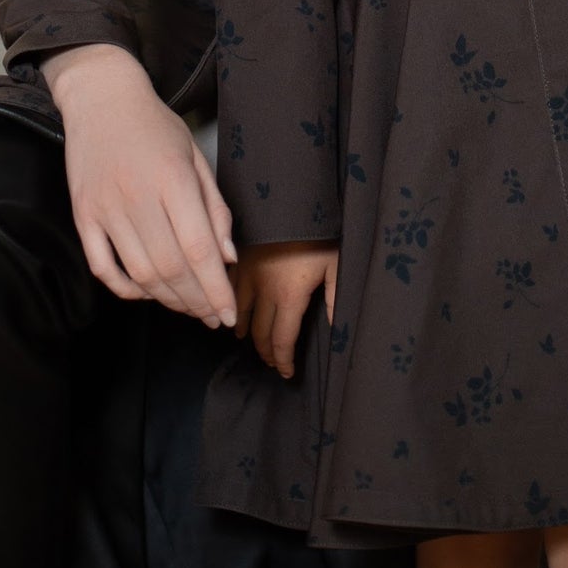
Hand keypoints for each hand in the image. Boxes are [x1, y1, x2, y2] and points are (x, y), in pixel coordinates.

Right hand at [43, 42, 237, 321]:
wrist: (101, 98)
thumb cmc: (155, 124)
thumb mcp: (195, 154)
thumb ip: (214, 207)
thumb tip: (226, 257)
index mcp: (172, 178)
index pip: (198, 248)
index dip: (216, 289)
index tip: (228, 314)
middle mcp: (137, 196)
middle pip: (170, 268)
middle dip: (196, 301)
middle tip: (211, 316)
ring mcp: (105, 208)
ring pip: (139, 274)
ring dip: (167, 299)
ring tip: (187, 307)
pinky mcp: (82, 215)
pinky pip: (102, 267)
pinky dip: (125, 289)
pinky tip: (146, 292)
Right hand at [235, 239, 338, 378]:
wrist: (295, 195)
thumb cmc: (321, 231)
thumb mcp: (338, 265)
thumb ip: (336, 301)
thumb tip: (336, 333)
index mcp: (289, 296)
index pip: (281, 341)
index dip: (283, 361)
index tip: (286, 372)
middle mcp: (263, 290)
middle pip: (259, 332)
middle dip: (266, 351)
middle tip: (272, 360)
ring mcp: (247, 272)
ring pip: (239, 312)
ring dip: (244, 330)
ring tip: (248, 339)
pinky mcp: (240, 257)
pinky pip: (229, 288)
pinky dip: (229, 303)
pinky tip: (232, 306)